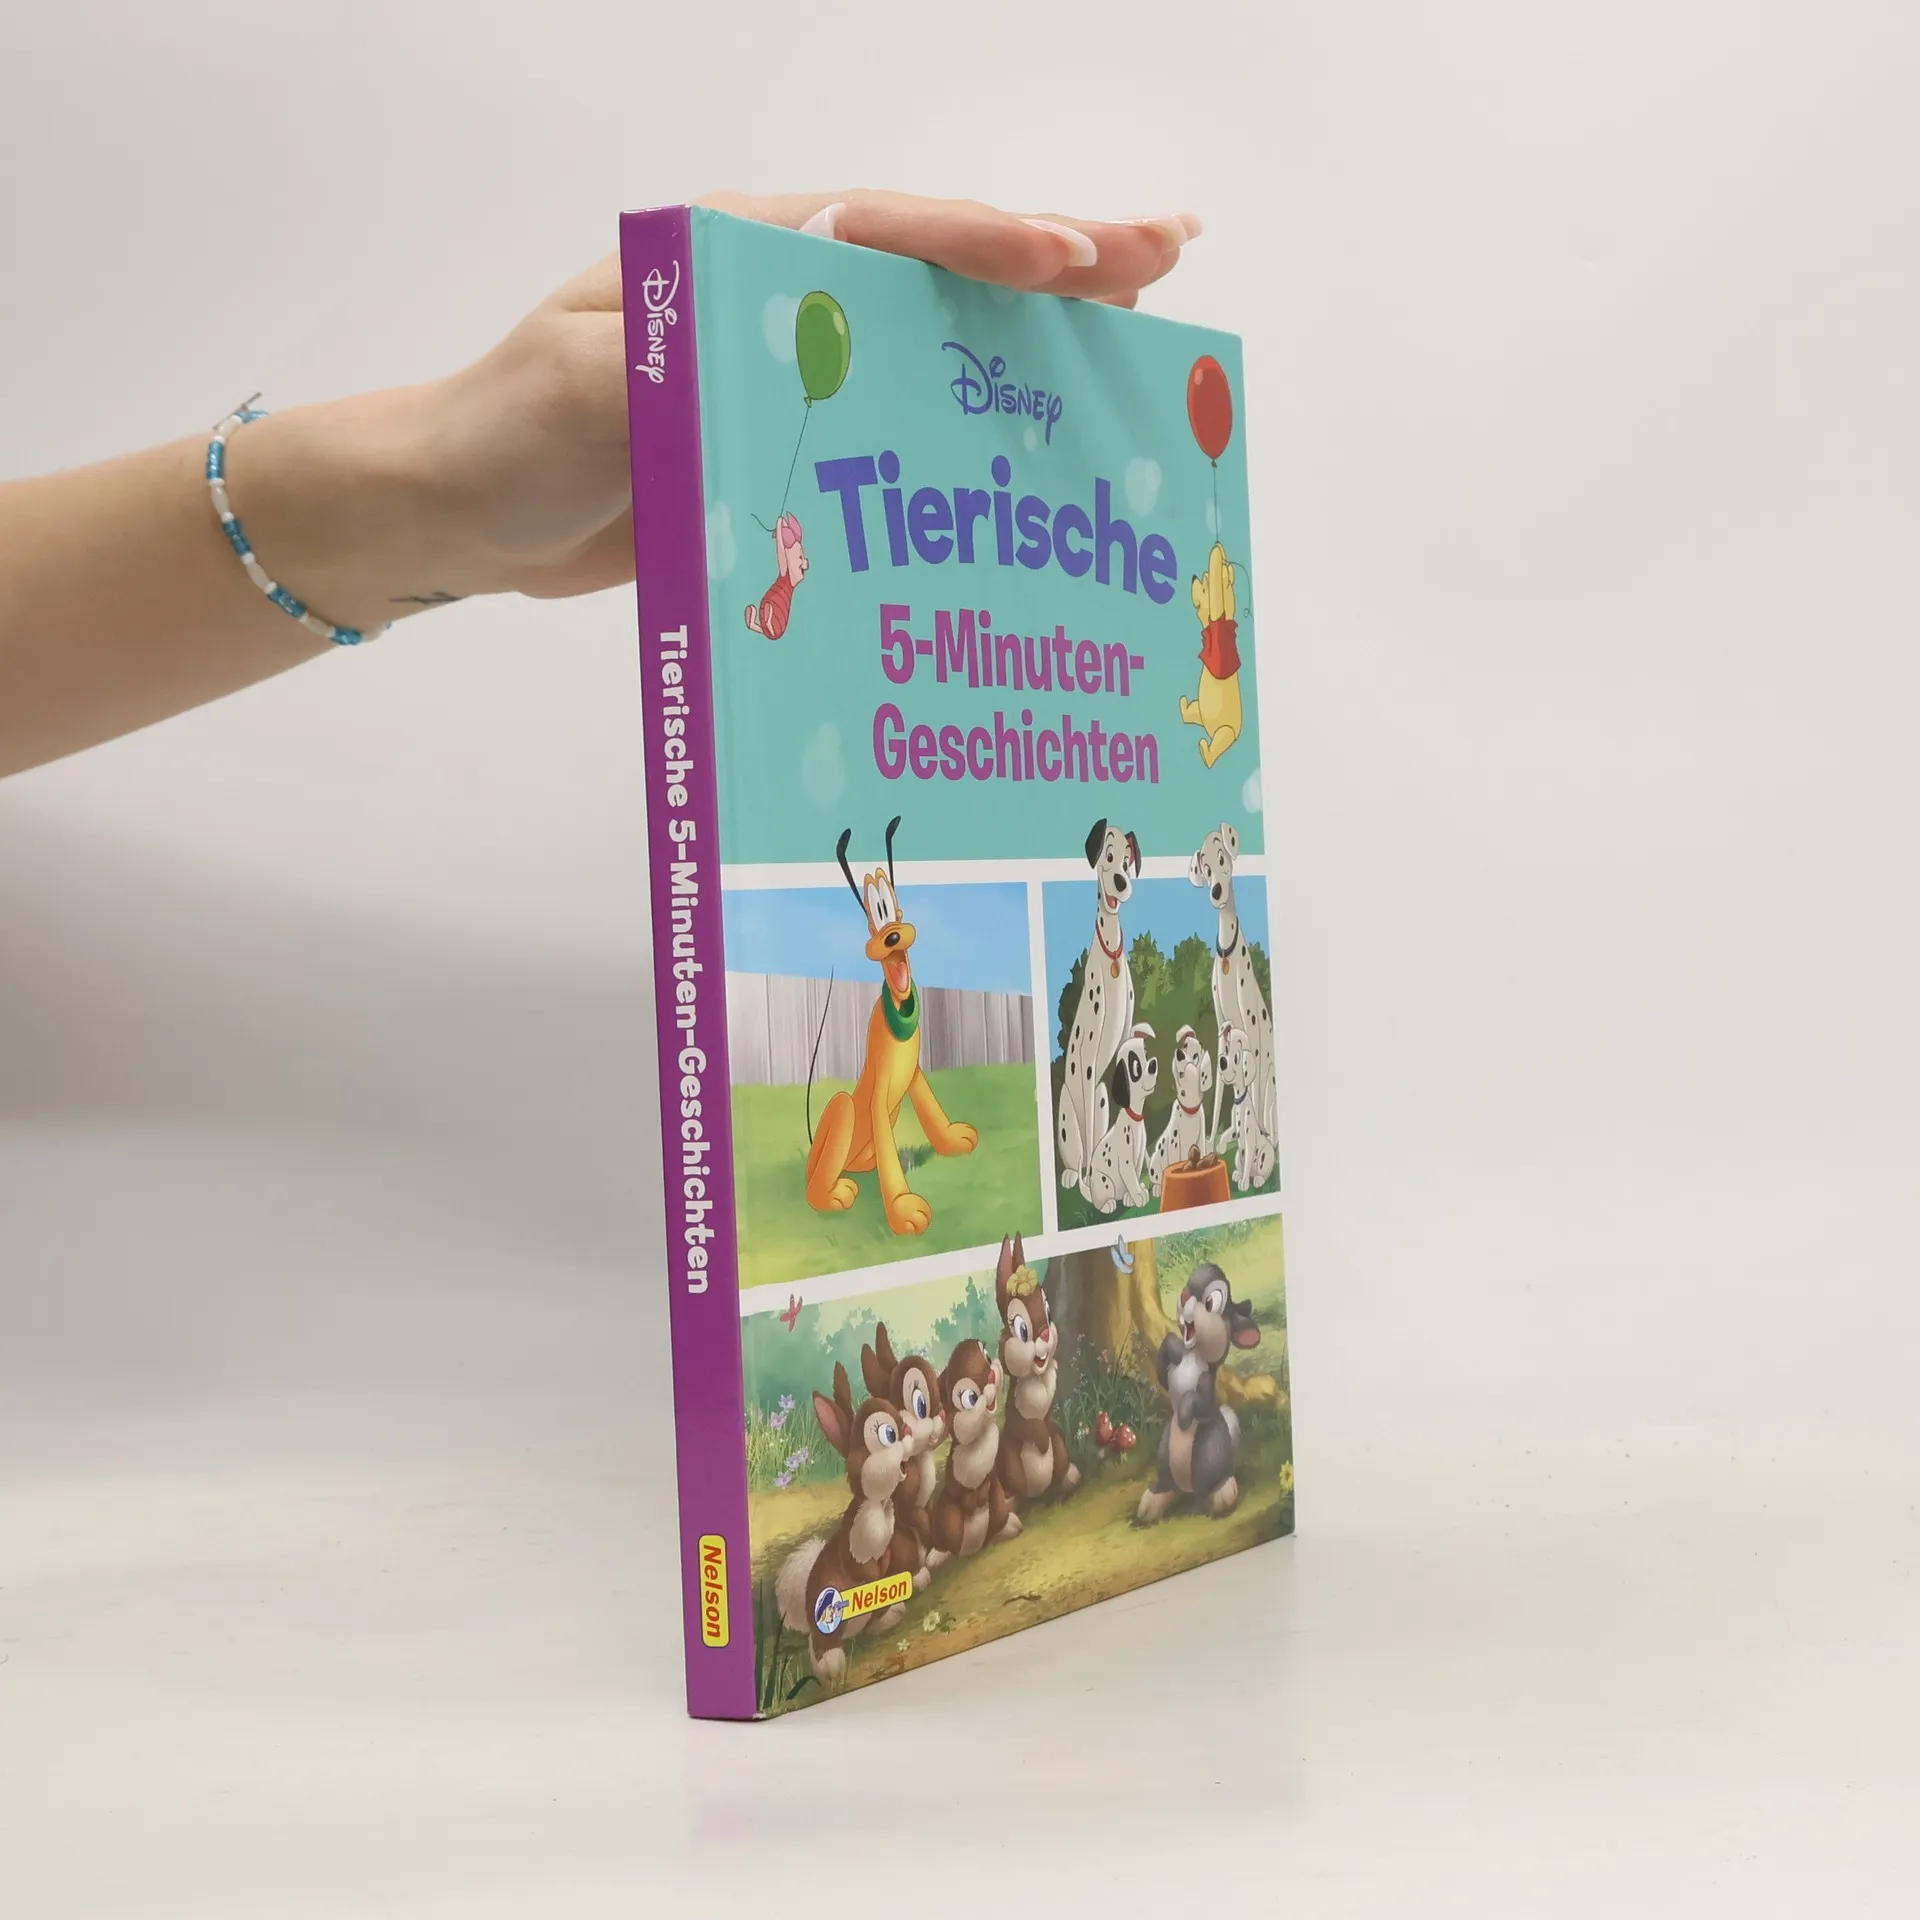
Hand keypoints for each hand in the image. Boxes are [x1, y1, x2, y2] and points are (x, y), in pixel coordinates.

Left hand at [260, 192, 1200, 624]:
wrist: (463, 514)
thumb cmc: (508, 434)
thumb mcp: (590, 389)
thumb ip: (693, 365)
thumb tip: (807, 357)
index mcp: (737, 251)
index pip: (883, 231)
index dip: (982, 245)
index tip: (1070, 262)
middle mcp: (781, 295)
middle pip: (937, 267)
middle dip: (1053, 258)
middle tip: (1167, 254)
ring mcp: (795, 368)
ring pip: (937, 338)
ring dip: (1037, 332)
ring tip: (1140, 318)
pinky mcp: (793, 441)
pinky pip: (905, 421)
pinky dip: (978, 421)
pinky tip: (1040, 436)